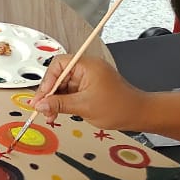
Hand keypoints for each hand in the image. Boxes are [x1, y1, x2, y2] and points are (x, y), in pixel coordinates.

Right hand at [31, 56, 148, 131]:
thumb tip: (40, 104)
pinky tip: (57, 113)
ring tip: (50, 115)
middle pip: (58, 76)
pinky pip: (69, 92)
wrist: (138, 115)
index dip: (47, 80)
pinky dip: (62, 102)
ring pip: (62, 86)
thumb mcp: (84, 106)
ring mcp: (87, 78)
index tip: (42, 96)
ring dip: (54, 100)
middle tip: (42, 108)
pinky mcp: (88, 87)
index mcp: (87, 66)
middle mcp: (86, 69)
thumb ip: (59, 104)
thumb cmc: (119, 107)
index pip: (58, 64)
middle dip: (49, 93)